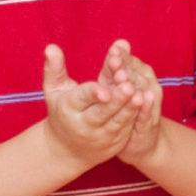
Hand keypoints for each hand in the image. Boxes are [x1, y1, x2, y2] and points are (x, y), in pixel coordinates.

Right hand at [40, 43, 133, 170]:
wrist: (67, 148)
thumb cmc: (61, 110)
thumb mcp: (54, 90)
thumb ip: (54, 68)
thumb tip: (51, 47)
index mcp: (68, 110)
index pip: (81, 99)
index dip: (93, 94)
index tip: (105, 90)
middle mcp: (83, 126)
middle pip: (101, 113)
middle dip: (116, 101)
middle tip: (129, 87)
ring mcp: (100, 138)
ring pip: (117, 123)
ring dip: (129, 109)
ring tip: (140, 95)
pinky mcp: (114, 144)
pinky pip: (126, 130)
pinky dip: (135, 118)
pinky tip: (144, 104)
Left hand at [100, 40, 164, 164]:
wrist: (137, 140)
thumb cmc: (122, 108)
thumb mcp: (114, 87)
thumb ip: (114, 66)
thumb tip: (119, 42)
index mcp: (137, 76)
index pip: (130, 62)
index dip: (123, 55)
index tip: (114, 48)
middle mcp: (146, 87)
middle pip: (136, 74)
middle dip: (126, 66)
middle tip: (115, 60)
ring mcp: (149, 105)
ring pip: (143, 91)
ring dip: (134, 84)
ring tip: (123, 77)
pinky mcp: (149, 123)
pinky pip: (148, 113)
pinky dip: (147, 106)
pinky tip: (143, 98)